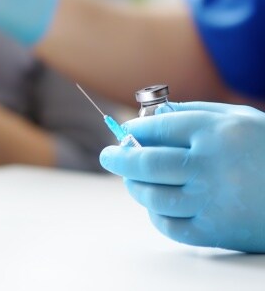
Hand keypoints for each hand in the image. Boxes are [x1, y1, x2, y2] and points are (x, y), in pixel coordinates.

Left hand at [100, 102, 264, 252]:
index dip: (134, 129)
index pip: (157, 128)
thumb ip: (193, 114)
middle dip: (119, 158)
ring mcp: (213, 201)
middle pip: (147, 162)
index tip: (124, 132)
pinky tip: (155, 204)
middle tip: (108, 156)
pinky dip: (155, 214)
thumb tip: (149, 117)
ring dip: (133, 186)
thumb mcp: (238, 118)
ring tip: (129, 179)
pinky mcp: (217, 232)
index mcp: (216, 132)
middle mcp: (210, 166)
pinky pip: (170, 226)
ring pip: (153, 195)